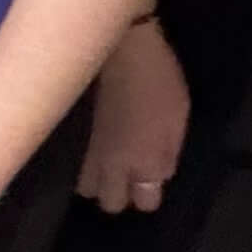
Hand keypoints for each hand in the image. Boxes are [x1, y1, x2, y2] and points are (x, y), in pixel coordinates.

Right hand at [79, 19, 189, 214]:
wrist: (120, 47)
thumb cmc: (157, 77)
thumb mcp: (179, 115)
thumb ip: (169, 152)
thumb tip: (158, 175)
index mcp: (145, 161)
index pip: (146, 202)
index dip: (150, 192)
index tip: (151, 176)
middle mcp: (113, 166)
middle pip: (111, 203)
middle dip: (120, 191)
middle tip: (128, 170)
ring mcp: (88, 153)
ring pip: (85, 188)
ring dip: (97, 179)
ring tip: (106, 161)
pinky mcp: (71, 139)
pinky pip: (73, 166)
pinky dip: (81, 164)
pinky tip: (90, 149)